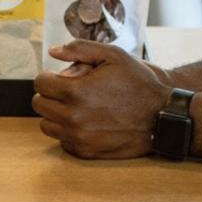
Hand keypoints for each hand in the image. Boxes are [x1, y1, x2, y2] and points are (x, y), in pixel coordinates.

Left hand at [32, 41, 169, 158]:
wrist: (161, 117)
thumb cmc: (138, 83)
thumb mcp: (113, 55)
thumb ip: (79, 49)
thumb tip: (53, 51)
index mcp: (76, 91)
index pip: (40, 84)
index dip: (48, 77)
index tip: (59, 78)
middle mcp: (73, 117)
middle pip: (40, 105)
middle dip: (50, 95)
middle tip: (68, 91)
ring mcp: (79, 137)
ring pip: (47, 125)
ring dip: (56, 114)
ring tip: (75, 106)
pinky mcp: (86, 152)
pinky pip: (62, 141)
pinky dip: (68, 132)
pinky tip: (85, 122)